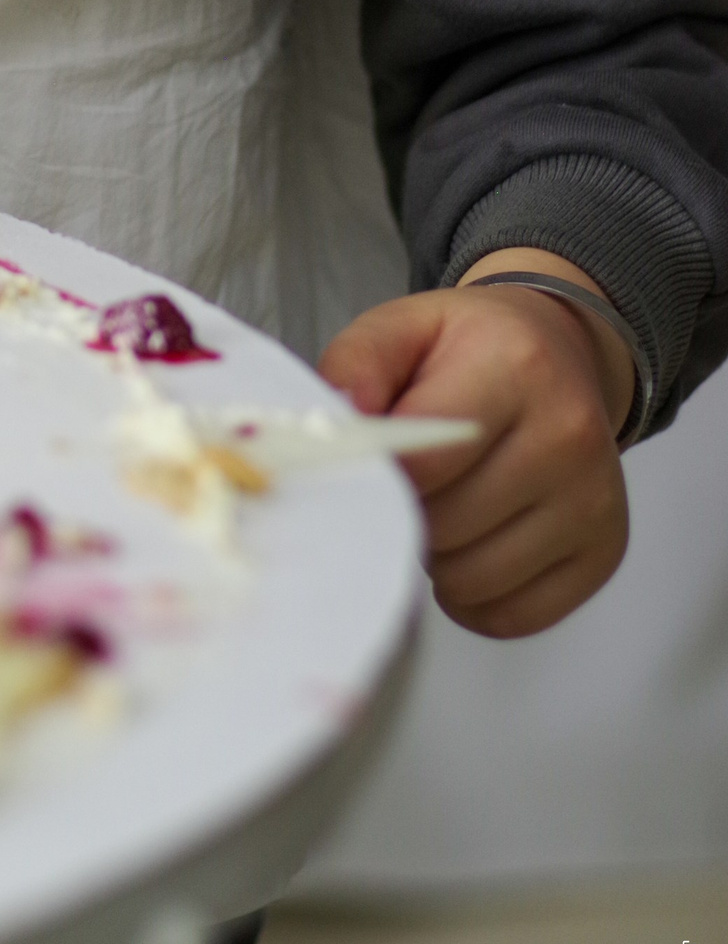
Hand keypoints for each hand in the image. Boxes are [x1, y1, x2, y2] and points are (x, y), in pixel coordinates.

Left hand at [319, 252, 632, 637]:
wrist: (561, 353)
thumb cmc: (470, 347)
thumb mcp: (403, 327)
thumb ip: (356, 366)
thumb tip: (340, 422)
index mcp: (517, 366)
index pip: (425, 461)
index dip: (378, 477)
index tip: (364, 468)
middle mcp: (569, 434)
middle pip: (445, 526)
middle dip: (406, 513)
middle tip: (407, 482)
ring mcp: (593, 500)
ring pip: (473, 579)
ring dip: (437, 558)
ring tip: (441, 505)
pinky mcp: (604, 551)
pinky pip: (512, 615)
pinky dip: (474, 597)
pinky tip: (470, 545)